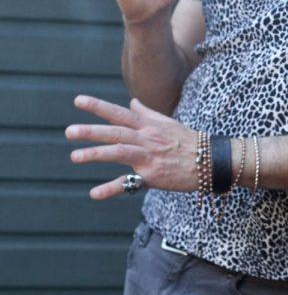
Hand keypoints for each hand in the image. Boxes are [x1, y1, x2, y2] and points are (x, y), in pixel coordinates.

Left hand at [66, 96, 197, 198]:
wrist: (211, 160)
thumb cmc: (190, 141)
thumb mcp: (168, 122)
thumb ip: (147, 112)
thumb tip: (132, 101)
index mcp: (148, 126)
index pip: (120, 113)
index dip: (98, 106)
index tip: (78, 101)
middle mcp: (147, 138)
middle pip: (115, 132)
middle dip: (91, 131)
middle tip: (69, 132)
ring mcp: (150, 157)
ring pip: (119, 152)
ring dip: (96, 154)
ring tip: (75, 157)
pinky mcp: (153, 176)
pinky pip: (130, 182)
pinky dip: (111, 188)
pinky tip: (94, 194)